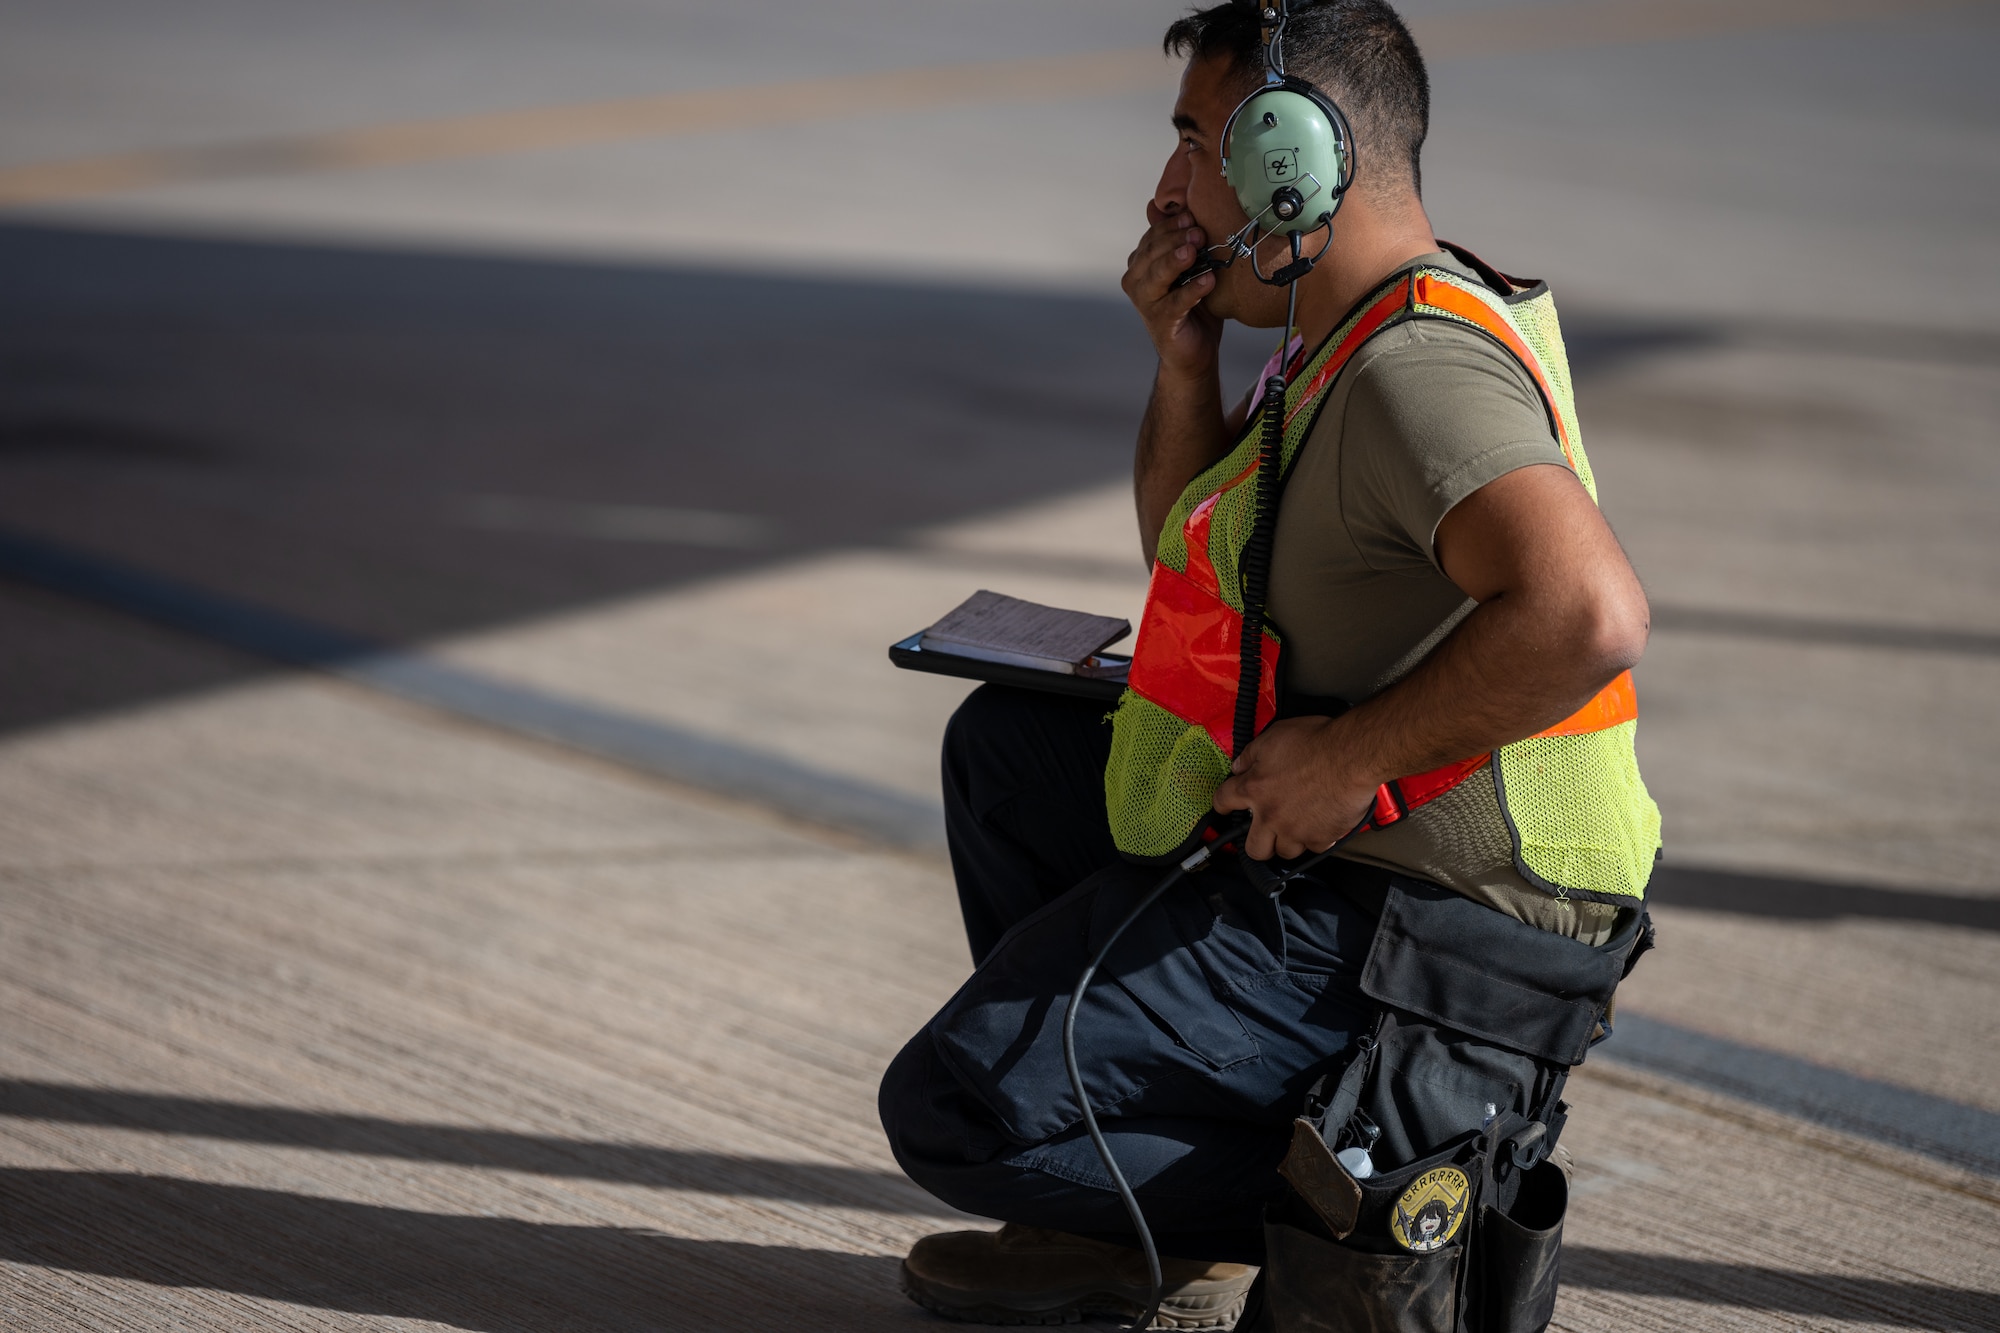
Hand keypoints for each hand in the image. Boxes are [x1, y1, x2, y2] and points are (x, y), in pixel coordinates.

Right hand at [1121, 200, 1221, 381]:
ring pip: (1157, 274)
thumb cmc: (1193, 306)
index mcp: (1141, 264)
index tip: (1192, 215)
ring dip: (1176, 260)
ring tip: (1195, 250)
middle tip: (1198, 230)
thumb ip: (1178, 240)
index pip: (1152, 236)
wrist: (1194, 351)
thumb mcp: (1188, 268)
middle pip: (1152, 252)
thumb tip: (1158, 204)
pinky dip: (1192, 290)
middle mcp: (1137, 282)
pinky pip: (1175, 302)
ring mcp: (1146, 303)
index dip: (1171, 224)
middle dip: (1175, 238)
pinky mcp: (1161, 323)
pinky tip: (1208, 281)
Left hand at [1213, 717, 1379, 860]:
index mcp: (1255, 789)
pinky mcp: (1322, 838)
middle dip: (1257, 842)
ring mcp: (1296, 830)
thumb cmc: (1316, 742)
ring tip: (1295, 827)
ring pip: (1285, 851)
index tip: (1224, 807)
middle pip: (1254, 848)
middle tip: (1264, 833)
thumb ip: (1251, 754)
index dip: (1221, 804)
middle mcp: (1271, 815)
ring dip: (1288, 841)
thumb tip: (1239, 765)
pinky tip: (1320, 824)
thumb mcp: (1273, 737)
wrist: (1352, 756)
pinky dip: (1317, 839)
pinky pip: (1315, 847)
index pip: (1223, 800)